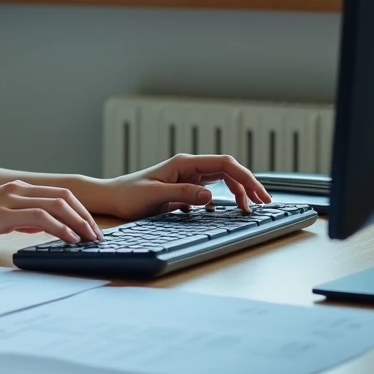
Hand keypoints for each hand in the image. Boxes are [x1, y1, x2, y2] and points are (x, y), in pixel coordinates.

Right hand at [0, 180, 102, 249]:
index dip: (79, 210)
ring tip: (89, 239)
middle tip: (97, 235)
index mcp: (16, 189)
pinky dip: (60, 227)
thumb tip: (38, 226)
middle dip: (85, 216)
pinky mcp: (4, 214)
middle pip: (64, 196)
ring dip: (78, 222)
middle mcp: (17, 189)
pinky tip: (70, 239)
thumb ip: (18, 219)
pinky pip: (41, 217)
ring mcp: (10, 200)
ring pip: (57, 204)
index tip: (90, 228)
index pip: (58, 195)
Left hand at [102, 154, 271, 220]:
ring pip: (221, 180)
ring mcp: (186, 177)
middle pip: (228, 170)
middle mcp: (188, 167)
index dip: (246, 178)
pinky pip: (210, 190)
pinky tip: (222, 210)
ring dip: (237, 192)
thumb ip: (183, 194)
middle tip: (263, 203)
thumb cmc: (128, 194)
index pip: (224, 164)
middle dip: (248, 185)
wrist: (110, 197)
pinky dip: (221, 199)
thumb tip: (210, 196)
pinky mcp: (183, 188)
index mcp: (184, 163)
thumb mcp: (156, 196)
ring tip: (247, 208)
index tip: (259, 194)